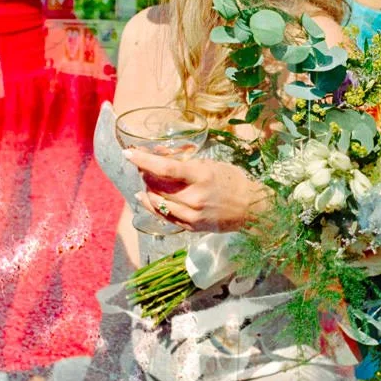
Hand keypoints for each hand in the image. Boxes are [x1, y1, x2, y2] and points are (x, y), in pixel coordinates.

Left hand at [123, 148, 269, 233]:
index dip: (144, 161)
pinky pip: (164, 216)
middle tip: (141, 165)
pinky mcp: (191, 227)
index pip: (166, 168)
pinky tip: (145, 197)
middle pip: (157, 185)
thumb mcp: (212, 165)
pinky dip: (151, 205)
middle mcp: (194, 197)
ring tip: (146, 179)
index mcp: (201, 177)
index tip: (128, 154)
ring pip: (157, 201)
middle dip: (144, 173)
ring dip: (147, 188)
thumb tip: (160, 156)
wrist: (252, 208)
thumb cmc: (233, 181)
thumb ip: (186, 163)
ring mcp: (192, 215)